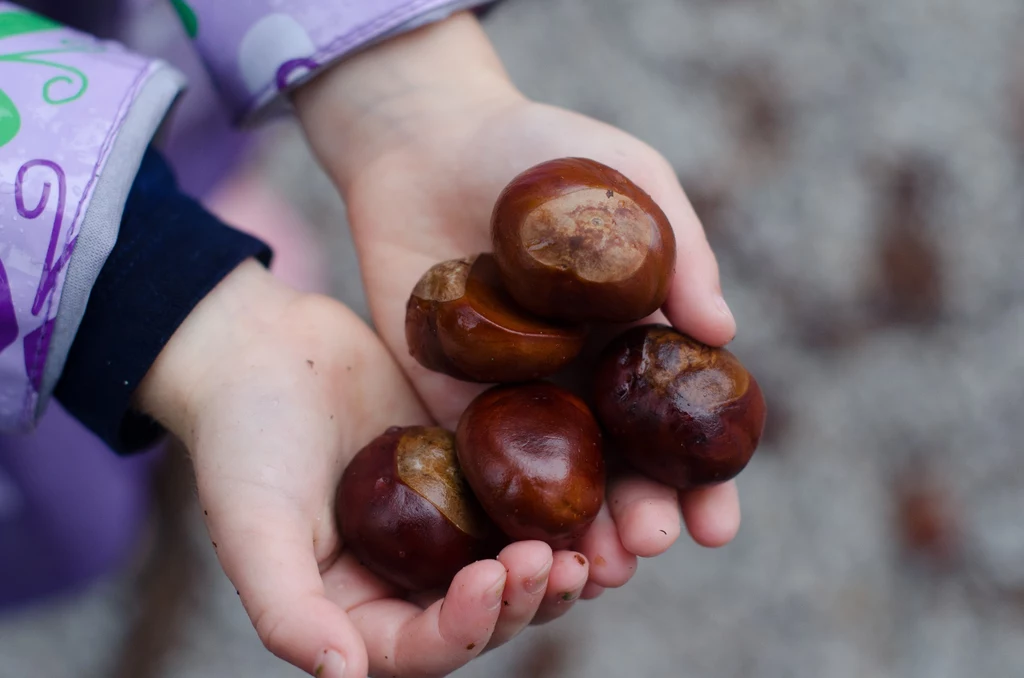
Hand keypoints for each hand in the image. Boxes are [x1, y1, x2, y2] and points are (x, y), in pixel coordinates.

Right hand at [136, 260, 597, 677]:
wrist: (261, 346)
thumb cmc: (241, 436)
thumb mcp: (251, 523)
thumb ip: (287, 609)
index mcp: (352, 608)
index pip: (418, 648)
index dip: (464, 628)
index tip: (492, 578)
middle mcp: (402, 578)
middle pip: (479, 617)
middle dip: (521, 601)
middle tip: (554, 561)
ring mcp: (439, 527)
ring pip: (511, 569)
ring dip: (550, 568)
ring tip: (582, 546)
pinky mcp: (465, 475)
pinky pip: (517, 504)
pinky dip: (552, 511)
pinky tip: (587, 495)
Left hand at [294, 11, 742, 601]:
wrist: (428, 140)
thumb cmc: (540, 147)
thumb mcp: (628, 177)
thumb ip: (679, 250)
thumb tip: (725, 334)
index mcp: (634, 338)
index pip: (678, 426)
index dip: (705, 481)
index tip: (719, 524)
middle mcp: (580, 377)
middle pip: (619, 469)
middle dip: (640, 517)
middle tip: (648, 548)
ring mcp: (514, 392)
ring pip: (553, 483)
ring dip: (574, 532)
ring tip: (593, 568)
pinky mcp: (448, 395)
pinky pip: (473, 460)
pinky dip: (496, 508)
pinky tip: (513, 541)